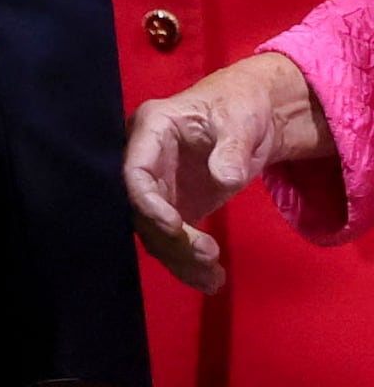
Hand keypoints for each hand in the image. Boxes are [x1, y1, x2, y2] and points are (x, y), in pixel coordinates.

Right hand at [125, 51, 332, 289]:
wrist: (251, 116)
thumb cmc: (240, 106)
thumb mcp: (241, 120)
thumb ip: (232, 147)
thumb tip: (225, 177)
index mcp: (152, 129)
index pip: (134, 170)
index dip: (147, 202)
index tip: (174, 227)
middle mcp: (146, 160)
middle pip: (142, 209)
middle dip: (171, 238)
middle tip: (207, 254)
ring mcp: (159, 186)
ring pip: (156, 232)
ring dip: (182, 259)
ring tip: (214, 278)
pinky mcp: (174, 207)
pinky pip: (173, 241)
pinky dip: (190, 263)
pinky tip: (211, 281)